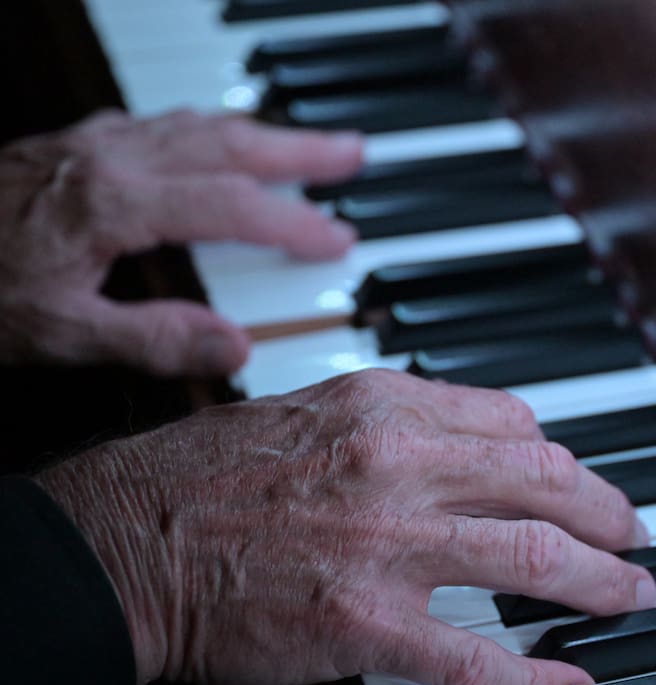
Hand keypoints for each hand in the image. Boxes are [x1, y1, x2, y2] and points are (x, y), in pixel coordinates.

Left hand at [0, 109, 362, 376]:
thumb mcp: (59, 334)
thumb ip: (153, 339)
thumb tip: (234, 346)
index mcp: (114, 202)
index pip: (230, 205)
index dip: (291, 223)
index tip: (336, 241)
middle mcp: (108, 158)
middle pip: (226, 140)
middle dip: (298, 147)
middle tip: (352, 152)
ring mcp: (88, 145)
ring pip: (195, 123)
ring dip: (260, 131)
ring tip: (306, 144)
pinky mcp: (70, 146)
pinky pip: (159, 124)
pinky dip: (208, 130)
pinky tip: (216, 143)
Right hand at [34, 370, 655, 684]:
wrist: (124, 540)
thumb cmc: (206, 475)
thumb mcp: (308, 407)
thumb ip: (397, 418)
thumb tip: (477, 437)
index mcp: (387, 406)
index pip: (515, 425)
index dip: (566, 460)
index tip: (583, 485)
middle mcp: (400, 465)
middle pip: (548, 483)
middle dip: (611, 514)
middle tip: (637, 538)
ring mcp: (388, 545)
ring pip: (535, 558)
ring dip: (603, 583)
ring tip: (636, 596)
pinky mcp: (366, 624)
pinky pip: (476, 659)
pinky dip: (535, 680)